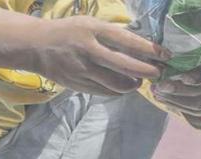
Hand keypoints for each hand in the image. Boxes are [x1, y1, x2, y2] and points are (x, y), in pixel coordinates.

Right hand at [0, 10, 168, 95]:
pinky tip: (124, 85)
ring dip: (134, 84)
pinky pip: (106, 92)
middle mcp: (88, 50)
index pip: (128, 41)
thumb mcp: (90, 24)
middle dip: (148, 72)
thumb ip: (113, 34)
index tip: (166, 55)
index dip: (150, 50)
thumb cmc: (69, 31)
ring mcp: (82, 70)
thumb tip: (145, 46)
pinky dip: (119, 90)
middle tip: (158, 73)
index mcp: (92, 30)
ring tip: (139, 80)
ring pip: (118, 84)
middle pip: (126, 66)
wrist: (34, 46)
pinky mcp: (78, 85)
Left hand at [152, 60, 200, 130]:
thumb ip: (184, 56)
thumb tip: (162, 59)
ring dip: (173, 99)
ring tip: (156, 91)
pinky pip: (190, 112)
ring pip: (195, 105)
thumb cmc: (200, 61)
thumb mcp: (196, 54)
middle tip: (160, 85)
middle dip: (178, 90)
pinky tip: (160, 98)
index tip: (183, 78)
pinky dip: (174, 105)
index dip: (197, 77)